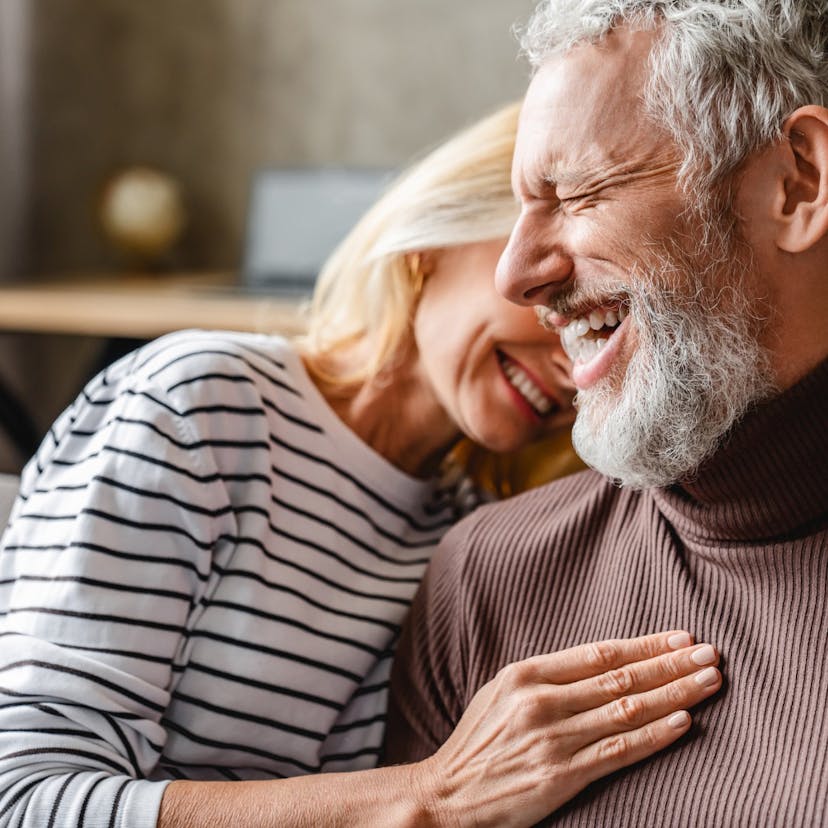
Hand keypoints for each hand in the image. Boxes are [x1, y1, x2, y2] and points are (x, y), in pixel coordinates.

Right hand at [415, 631, 720, 827]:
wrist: (447, 796)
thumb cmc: (477, 742)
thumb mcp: (500, 693)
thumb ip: (546, 678)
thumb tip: (601, 664)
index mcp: (526, 674)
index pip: (600, 653)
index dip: (645, 644)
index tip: (681, 636)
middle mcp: (541, 701)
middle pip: (621, 677)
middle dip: (671, 663)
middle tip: (711, 653)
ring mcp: (552, 739)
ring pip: (627, 710)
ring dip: (675, 694)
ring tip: (709, 681)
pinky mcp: (561, 776)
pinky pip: (618, 751)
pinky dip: (655, 735)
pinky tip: (684, 722)